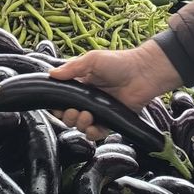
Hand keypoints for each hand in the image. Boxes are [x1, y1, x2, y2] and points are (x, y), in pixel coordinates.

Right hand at [50, 40, 181, 138]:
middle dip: (67, 117)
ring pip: (81, 126)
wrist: (142, 73)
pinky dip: (92, 133)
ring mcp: (99, 112)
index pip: (63, 100)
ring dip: (79, 124)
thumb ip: (72, 68)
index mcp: (81, 85)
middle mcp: (88, 100)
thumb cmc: (119, 63)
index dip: (57, 105)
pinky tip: (93, 127)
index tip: (57, 105)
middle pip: (69, 116)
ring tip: (87, 115)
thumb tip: (51, 75)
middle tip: (73, 111)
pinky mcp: (111, 121)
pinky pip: (97, 133)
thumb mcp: (92, 60)